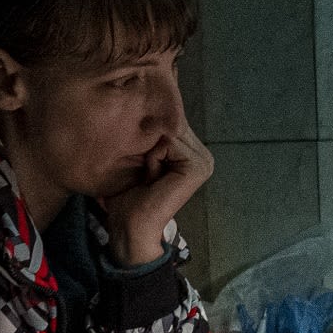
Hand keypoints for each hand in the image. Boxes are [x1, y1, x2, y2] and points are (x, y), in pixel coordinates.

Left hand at [103, 124, 213, 265]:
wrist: (131, 227)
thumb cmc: (128, 196)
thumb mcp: (140, 158)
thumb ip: (149, 136)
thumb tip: (147, 105)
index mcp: (193, 153)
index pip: (170, 121)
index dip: (149, 132)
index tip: (140, 160)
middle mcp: (203, 155)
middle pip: (170, 123)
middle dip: (150, 141)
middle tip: (144, 171)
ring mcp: (203, 161)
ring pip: (167, 131)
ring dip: (150, 150)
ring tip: (147, 175)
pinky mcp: (196, 167)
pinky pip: (167, 142)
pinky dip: (152, 158)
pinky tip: (151, 178)